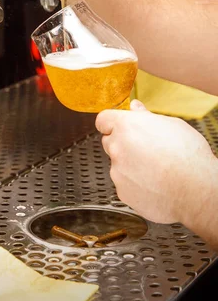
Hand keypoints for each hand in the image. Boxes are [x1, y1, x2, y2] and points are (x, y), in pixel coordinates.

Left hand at [96, 100, 217, 223]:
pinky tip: (155, 184)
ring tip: (156, 169)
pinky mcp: (122, 192)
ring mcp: (117, 171)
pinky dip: (135, 185)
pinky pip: (125, 185)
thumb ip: (146, 116)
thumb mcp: (172, 125)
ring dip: (130, 166)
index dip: (110, 123)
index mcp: (127, 126)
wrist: (197, 190)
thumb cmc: (189, 157)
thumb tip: (136, 108)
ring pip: (118, 165)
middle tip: (146, 149)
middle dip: (122, 144)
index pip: (103, 119)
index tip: (116, 127)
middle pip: (109, 142)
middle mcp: (117, 147)